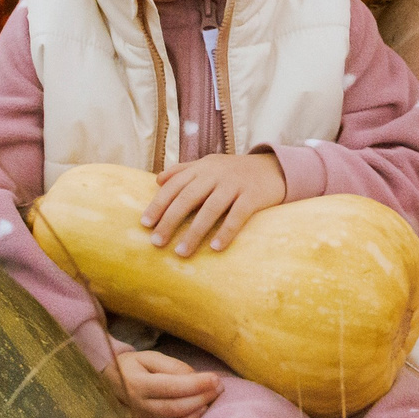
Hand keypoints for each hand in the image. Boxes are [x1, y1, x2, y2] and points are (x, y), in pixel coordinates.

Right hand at [102, 348, 220, 417]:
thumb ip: (172, 367)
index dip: (197, 384)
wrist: (103, 383)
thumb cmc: (131, 368)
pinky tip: (196, 416)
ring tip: (210, 401)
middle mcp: (135, 407)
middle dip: (202, 397)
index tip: (216, 379)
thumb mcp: (148, 358)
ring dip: (196, 414)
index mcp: (136, 383)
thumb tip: (196, 378)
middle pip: (176, 407)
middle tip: (219, 388)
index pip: (172, 386)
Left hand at [145, 153, 286, 255]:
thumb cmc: (234, 172)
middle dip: (170, 220)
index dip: (158, 204)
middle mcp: (216, 174)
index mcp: (202, 168)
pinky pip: (238, 216)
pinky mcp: (254, 196)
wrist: (274, 168)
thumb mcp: (209, 165)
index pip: (175, 185)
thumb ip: (184, 171)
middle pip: (188, 197)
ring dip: (194, 232)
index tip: (145, 224)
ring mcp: (236, 184)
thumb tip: (158, 180)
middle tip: (157, 242)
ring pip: (211, 209)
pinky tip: (215, 248)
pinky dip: (226, 232)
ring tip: (181, 252)